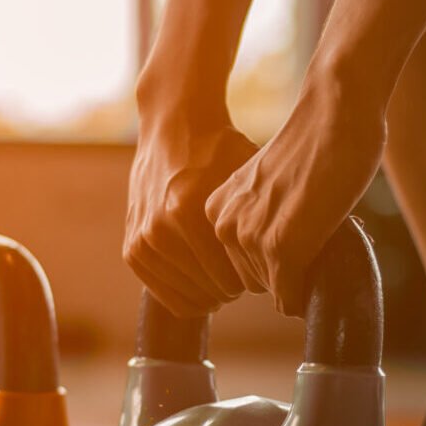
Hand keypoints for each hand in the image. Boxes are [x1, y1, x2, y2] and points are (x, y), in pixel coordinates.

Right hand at [125, 107, 257, 317]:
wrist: (173, 127)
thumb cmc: (220, 149)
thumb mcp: (248, 177)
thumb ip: (263, 220)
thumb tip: (293, 263)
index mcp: (187, 211)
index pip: (232, 280)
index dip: (256, 280)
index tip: (264, 268)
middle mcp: (159, 229)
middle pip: (212, 292)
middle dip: (235, 287)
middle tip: (247, 272)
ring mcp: (142, 241)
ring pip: (189, 298)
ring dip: (212, 292)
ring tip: (226, 274)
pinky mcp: (131, 249)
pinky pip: (164, 294)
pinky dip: (187, 293)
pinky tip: (205, 280)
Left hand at [206, 69, 386, 316]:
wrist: (336, 115)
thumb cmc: (315, 146)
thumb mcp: (269, 186)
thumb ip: (261, 216)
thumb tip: (275, 260)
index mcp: (218, 209)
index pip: (240, 264)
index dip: (276, 256)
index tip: (298, 229)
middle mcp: (224, 224)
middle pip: (256, 281)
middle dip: (287, 270)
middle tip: (315, 233)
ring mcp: (249, 237)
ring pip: (276, 290)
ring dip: (302, 275)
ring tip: (321, 233)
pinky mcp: (280, 248)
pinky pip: (290, 298)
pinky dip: (308, 293)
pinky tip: (324, 261)